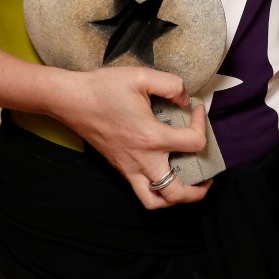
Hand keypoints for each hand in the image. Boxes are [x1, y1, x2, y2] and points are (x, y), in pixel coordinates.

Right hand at [52, 64, 211, 209]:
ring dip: (175, 198)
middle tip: (207, 176)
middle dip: (198, 190)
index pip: (193, 142)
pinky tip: (163, 172)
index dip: (202, 124)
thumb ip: (172, 84)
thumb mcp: (141, 77)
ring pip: (155, 201)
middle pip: (176, 192)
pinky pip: (141, 191)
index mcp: (151, 137)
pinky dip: (157, 191)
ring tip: (186, 184)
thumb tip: (185, 99)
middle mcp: (142, 159)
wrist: (71, 100)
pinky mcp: (119, 168)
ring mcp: (129, 168)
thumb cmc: (104, 88)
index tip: (196, 109)